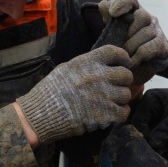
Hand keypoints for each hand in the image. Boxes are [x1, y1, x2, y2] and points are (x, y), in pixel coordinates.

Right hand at [15, 45, 132, 144]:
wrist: (41, 113)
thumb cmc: (49, 91)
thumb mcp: (64, 69)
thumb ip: (84, 66)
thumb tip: (98, 67)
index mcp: (87, 62)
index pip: (115, 52)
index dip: (123, 58)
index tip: (123, 63)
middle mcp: (98, 75)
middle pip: (126, 75)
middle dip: (123, 81)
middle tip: (116, 87)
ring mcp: (103, 95)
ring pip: (126, 94)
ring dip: (121, 99)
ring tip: (111, 102)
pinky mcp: (105, 114)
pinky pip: (124, 112)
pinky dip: (121, 113)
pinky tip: (113, 114)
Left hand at [98, 0, 167, 85]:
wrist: (133, 72)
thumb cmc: (122, 48)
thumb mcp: (112, 35)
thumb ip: (108, 20)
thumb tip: (104, 4)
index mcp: (133, 12)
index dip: (122, 3)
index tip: (113, 13)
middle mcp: (148, 18)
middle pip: (140, 16)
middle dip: (126, 33)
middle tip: (117, 46)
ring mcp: (158, 31)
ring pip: (146, 33)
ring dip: (130, 47)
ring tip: (122, 56)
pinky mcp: (164, 47)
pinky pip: (151, 48)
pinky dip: (138, 56)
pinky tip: (131, 62)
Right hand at [129, 83, 167, 161]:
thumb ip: (165, 130)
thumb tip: (152, 145)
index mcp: (149, 100)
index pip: (137, 121)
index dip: (142, 135)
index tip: (151, 147)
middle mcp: (148, 109)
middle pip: (141, 129)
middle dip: (148, 142)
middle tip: (156, 153)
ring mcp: (154, 118)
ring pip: (148, 136)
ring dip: (155, 146)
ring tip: (162, 155)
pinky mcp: (160, 126)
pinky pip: (156, 138)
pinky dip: (161, 146)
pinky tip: (166, 154)